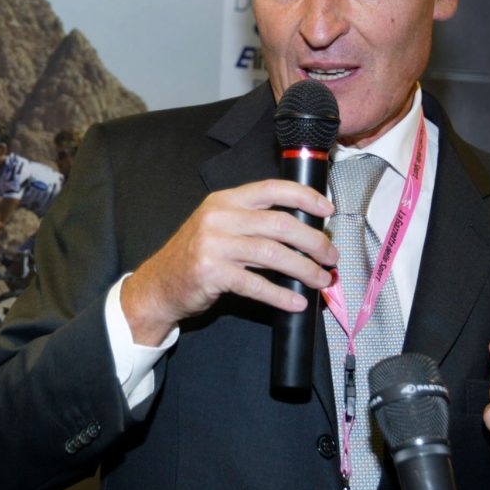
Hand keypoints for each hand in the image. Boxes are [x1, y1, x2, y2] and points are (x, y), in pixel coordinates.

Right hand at [120, 179, 335, 344]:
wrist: (159, 284)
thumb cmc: (194, 256)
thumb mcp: (218, 227)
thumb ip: (251, 221)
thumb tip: (302, 230)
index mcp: (224, 201)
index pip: (271, 188)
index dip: (304, 196)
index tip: (327, 209)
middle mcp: (219, 218)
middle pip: (280, 223)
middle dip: (313, 240)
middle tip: (330, 255)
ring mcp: (214, 245)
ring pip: (273, 253)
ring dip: (304, 268)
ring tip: (321, 279)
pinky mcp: (212, 273)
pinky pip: (256, 285)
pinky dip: (280, 295)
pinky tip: (296, 301)